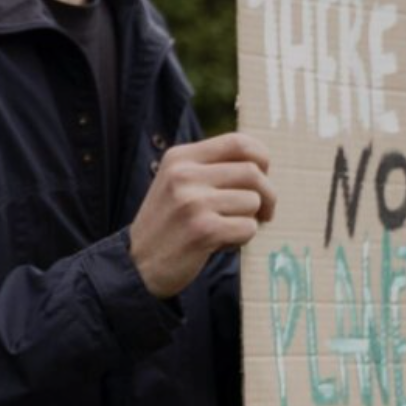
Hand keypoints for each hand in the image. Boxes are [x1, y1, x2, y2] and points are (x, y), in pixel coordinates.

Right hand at [129, 133, 276, 298]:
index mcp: (179, 158)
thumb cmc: (168, 223)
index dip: (261, 157)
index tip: (263, 176)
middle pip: (252, 172)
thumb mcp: (178, 183)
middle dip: (267, 194)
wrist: (138, 263)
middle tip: (264, 212)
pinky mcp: (203, 230)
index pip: (237, 142)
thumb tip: (261, 164)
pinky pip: (247, 228)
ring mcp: (192, 202)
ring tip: (228, 229)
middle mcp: (184, 175)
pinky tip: (221, 243)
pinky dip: (242, 239)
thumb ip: (210, 168)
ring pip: (253, 201)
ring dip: (250, 220)